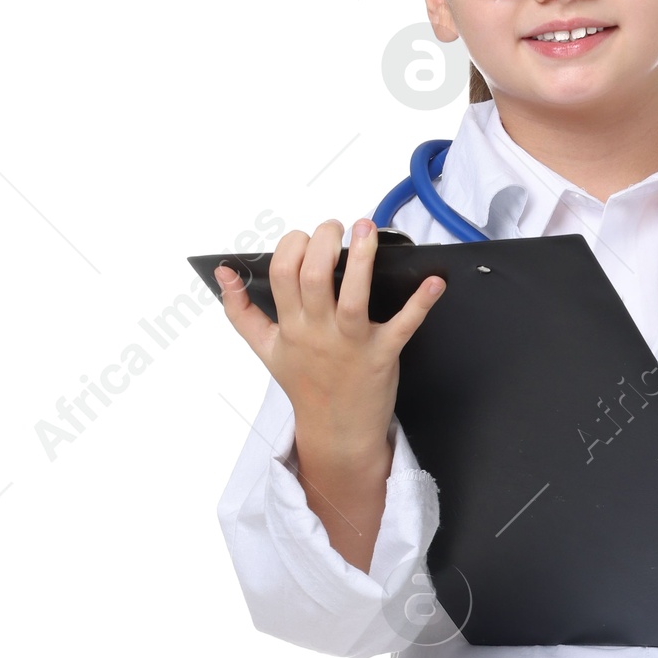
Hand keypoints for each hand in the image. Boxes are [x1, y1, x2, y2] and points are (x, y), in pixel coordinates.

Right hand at [215, 218, 443, 568]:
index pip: (282, 274)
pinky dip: (420, 304)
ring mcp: (351, 344)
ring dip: (362, 260)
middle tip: (337, 226)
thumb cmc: (304, 383)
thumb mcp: (265, 349)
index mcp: (291, 325)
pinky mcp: (382, 355)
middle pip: (314, 277)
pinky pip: (403, 326)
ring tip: (366, 228)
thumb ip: (240, 311)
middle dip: (323, 242)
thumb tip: (223, 273)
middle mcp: (319, 332)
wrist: (336, 430)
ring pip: (353, 296)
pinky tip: (434, 282)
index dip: (292, 246)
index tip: (305, 236)